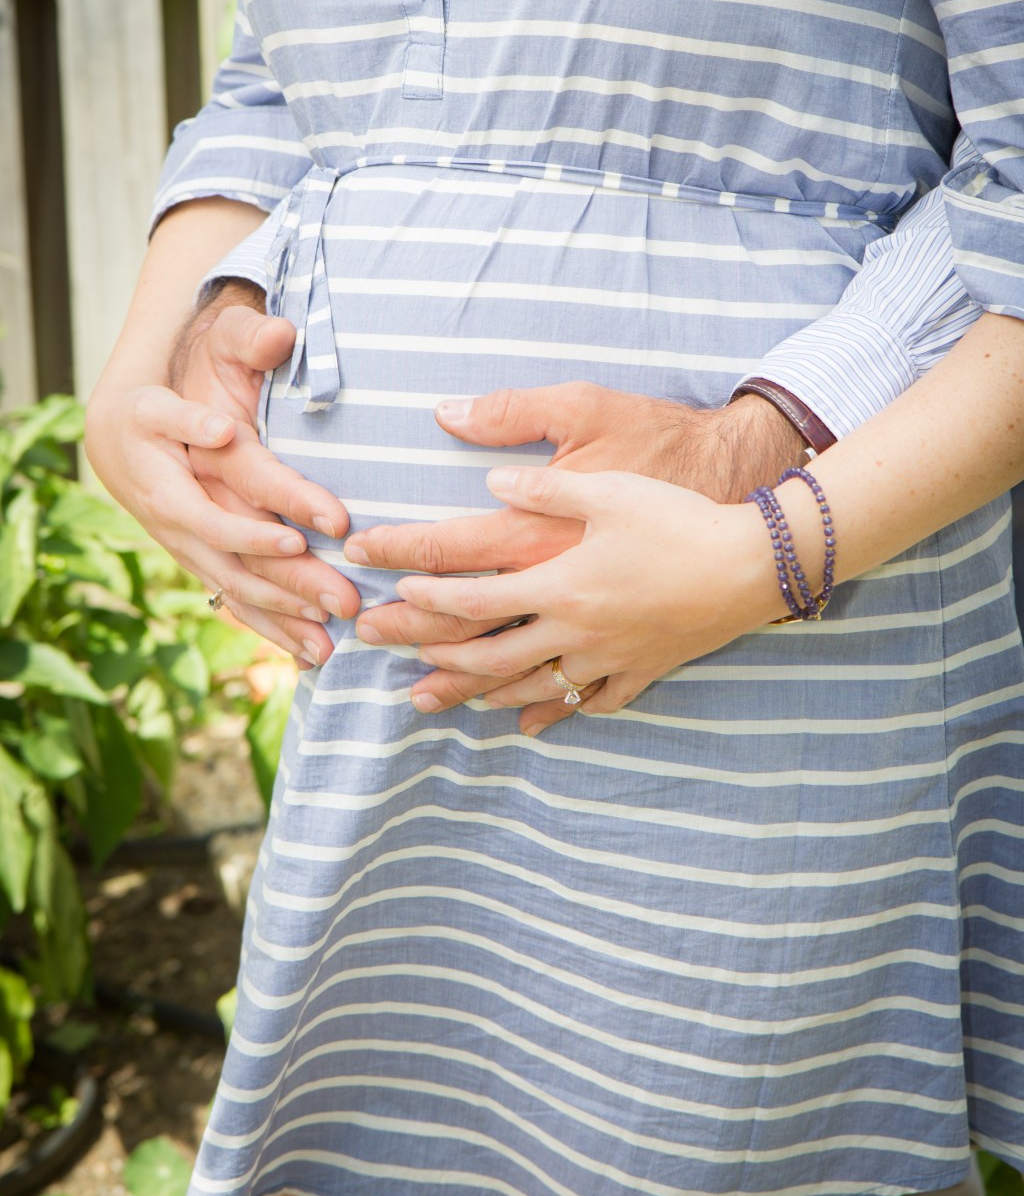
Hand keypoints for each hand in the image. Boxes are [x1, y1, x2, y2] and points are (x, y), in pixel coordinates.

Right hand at [86, 284, 357, 664]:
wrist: (121, 429)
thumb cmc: (182, 378)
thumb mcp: (211, 346)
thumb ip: (247, 340)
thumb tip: (278, 336)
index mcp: (171, 466)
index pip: (222, 497)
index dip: (262, 515)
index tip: (308, 530)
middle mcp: (174, 512)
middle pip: (234, 555)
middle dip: (290, 580)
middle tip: (343, 599)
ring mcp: (184, 542)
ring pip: (235, 585)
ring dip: (284, 616)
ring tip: (332, 645)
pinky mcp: (199, 559)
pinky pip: (235, 598)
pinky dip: (271, 627)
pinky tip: (311, 655)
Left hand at [392, 464, 778, 734]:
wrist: (752, 566)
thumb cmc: (679, 519)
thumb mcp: (608, 487)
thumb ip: (544, 485)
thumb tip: (491, 481)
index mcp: (559, 584)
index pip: (474, 597)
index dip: (425, 597)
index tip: (390, 592)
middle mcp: (575, 630)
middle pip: (489, 654)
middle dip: (434, 656)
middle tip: (393, 657)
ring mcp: (608, 658)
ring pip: (532, 686)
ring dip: (482, 692)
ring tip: (448, 697)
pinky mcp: (642, 670)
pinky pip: (592, 701)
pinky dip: (559, 709)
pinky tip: (539, 715)